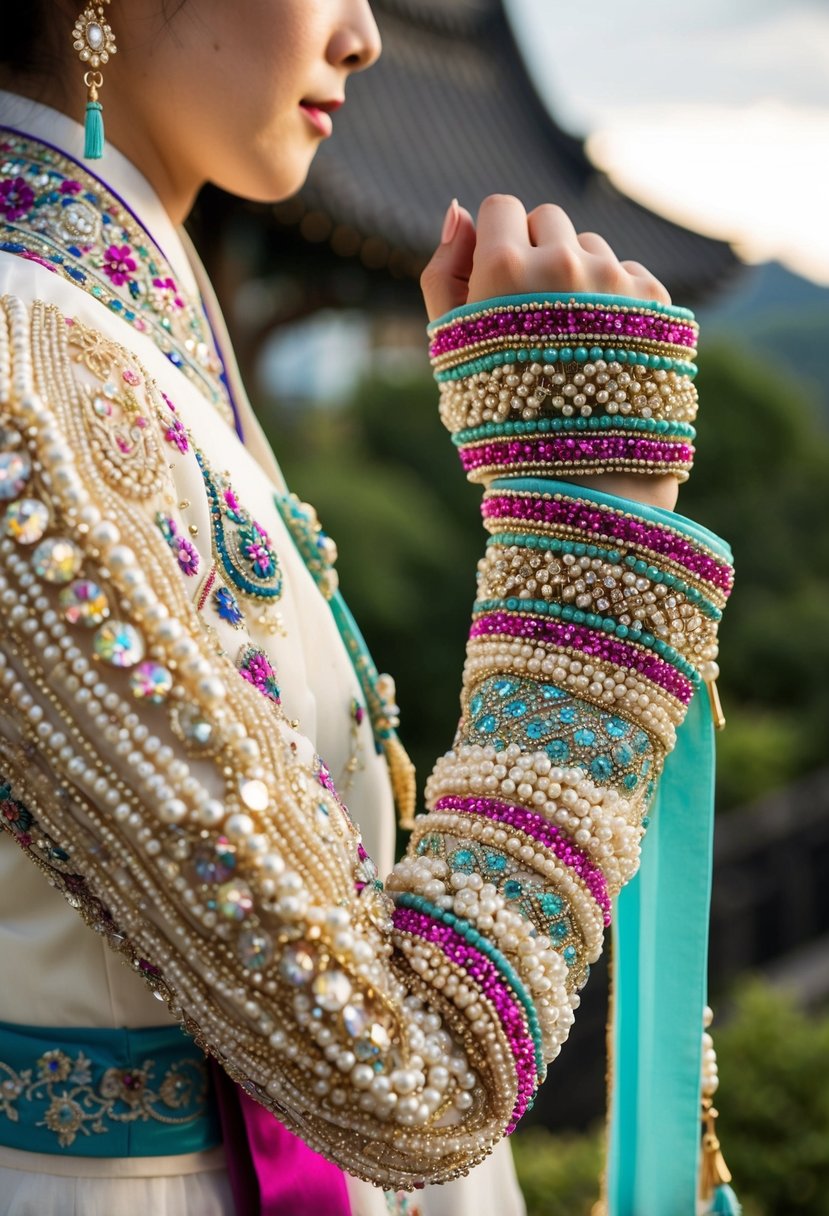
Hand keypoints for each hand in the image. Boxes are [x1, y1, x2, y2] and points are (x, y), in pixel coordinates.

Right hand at [421, 195, 678, 510]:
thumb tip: (458, 211)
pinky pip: (628, 274)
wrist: (580, 478)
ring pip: (590, 246)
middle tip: (533, 319)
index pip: (501, 208)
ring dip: (577, 278)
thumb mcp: (454, 349)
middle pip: (547, 219)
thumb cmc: (502, 417)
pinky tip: (602, 350)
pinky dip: (615, 303)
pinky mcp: (656, 303)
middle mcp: (565, 263)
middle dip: (537, 255)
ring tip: (570, 342)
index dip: (495, 243)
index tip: (497, 284)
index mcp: (506, 268)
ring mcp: (616, 281)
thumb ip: (442, 274)